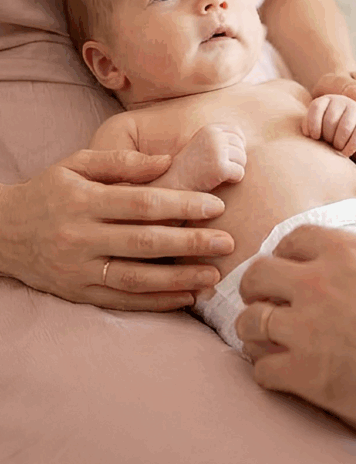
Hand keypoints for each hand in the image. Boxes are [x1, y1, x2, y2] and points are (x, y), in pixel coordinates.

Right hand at [0, 150, 235, 310]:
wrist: (2, 232)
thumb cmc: (48, 192)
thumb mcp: (76, 165)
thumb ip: (121, 162)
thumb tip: (167, 161)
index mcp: (84, 201)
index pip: (142, 204)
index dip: (182, 205)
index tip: (216, 206)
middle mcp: (81, 238)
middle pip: (145, 242)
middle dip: (190, 242)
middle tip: (227, 242)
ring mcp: (80, 269)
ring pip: (136, 277)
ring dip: (179, 278)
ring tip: (212, 275)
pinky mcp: (79, 293)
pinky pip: (122, 301)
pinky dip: (156, 302)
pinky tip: (185, 297)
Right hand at [164, 124, 246, 191]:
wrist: (174, 183)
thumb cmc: (191, 166)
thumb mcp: (202, 144)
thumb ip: (220, 138)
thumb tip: (244, 139)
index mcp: (210, 129)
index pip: (237, 132)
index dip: (237, 145)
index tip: (227, 157)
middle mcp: (214, 136)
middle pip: (241, 146)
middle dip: (236, 159)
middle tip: (220, 168)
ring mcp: (217, 150)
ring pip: (243, 160)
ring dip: (234, 169)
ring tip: (217, 174)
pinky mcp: (220, 167)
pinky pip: (240, 173)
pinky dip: (233, 179)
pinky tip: (219, 180)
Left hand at [235, 224, 355, 441]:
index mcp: (346, 251)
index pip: (293, 238)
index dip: (286, 253)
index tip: (288, 267)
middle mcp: (316, 282)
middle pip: (257, 274)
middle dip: (257, 289)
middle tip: (265, 302)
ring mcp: (304, 328)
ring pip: (248, 322)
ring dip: (254, 331)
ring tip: (265, 340)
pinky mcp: (302, 372)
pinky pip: (260, 369)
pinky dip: (267, 372)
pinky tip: (282, 375)